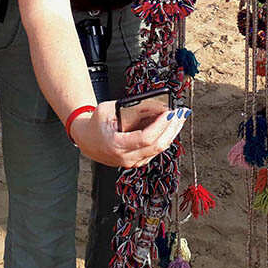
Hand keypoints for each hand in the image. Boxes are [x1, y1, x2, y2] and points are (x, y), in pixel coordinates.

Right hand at [70, 103, 188, 167]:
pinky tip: (169, 127)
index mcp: (117, 145)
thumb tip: (156, 106)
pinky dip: (163, 137)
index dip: (160, 125)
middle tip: (180, 114)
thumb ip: (132, 108)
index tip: (169, 113)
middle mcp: (126, 158)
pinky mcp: (137, 161)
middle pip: (157, 146)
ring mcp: (132, 162)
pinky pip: (154, 150)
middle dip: (171, 128)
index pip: (146, 138)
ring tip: (178, 118)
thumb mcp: (110, 109)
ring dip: (171, 133)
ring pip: (158, 150)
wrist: (86, 139)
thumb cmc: (96, 123)